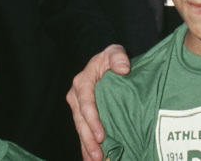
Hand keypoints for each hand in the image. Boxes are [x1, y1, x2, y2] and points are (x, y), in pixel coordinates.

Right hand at [67, 44, 130, 160]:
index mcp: (82, 82)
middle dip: (88, 140)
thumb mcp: (114, 51)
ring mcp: (79, 108)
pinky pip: (85, 132)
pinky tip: (91, 159)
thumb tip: (123, 69)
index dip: (92, 119)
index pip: (85, 102)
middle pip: (81, 121)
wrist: (107, 64)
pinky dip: (87, 147)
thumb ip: (118, 57)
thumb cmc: (111, 58)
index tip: (101, 134)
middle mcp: (77, 96)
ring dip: (87, 147)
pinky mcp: (85, 117)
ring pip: (81, 130)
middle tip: (98, 155)